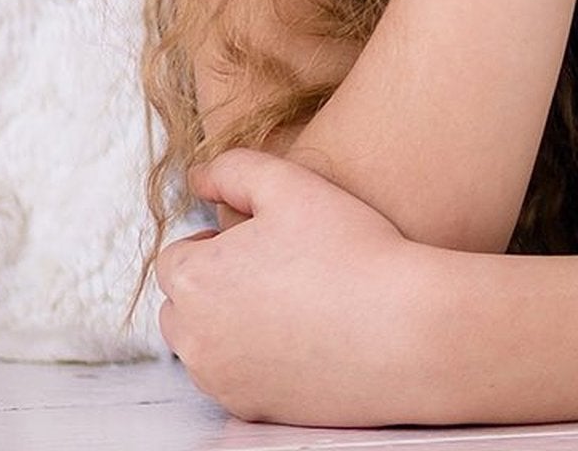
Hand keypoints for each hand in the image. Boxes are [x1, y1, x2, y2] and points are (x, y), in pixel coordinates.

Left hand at [155, 149, 433, 426]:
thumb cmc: (349, 251)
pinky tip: (299, 337)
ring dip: (228, 324)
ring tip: (287, 301)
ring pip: (204, 346)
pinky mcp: (251, 409)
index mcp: (196, 279)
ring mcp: (222, 380)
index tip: (259, 240)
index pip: (175, 257)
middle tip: (271, 268)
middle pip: (182, 305)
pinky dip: (253, 361)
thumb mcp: (290, 182)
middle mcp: (196, 338)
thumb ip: (233, 169)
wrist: (401, 329)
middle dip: (213, 285)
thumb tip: (197, 178)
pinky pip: (234, 380)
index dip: (215, 242)